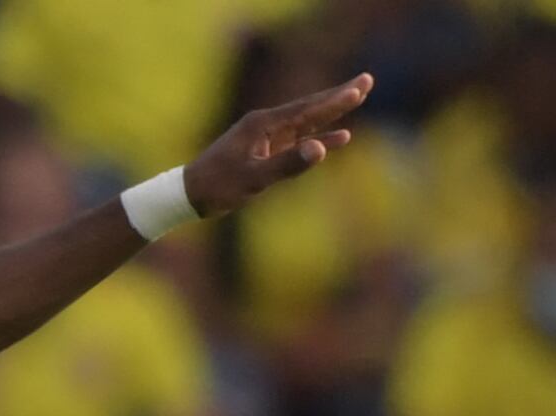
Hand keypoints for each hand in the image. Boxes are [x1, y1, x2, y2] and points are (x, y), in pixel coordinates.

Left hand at [183, 74, 369, 219]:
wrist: (188, 195)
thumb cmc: (217, 187)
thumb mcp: (253, 179)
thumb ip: (287, 165)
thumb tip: (321, 149)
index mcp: (262, 125)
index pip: (307, 109)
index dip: (335, 100)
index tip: (360, 88)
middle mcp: (266, 125)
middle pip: (310, 107)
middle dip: (339, 96)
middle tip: (367, 81)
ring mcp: (266, 137)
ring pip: (307, 122)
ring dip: (332, 113)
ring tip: (358, 99)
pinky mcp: (265, 151)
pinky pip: (298, 141)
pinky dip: (318, 138)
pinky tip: (338, 138)